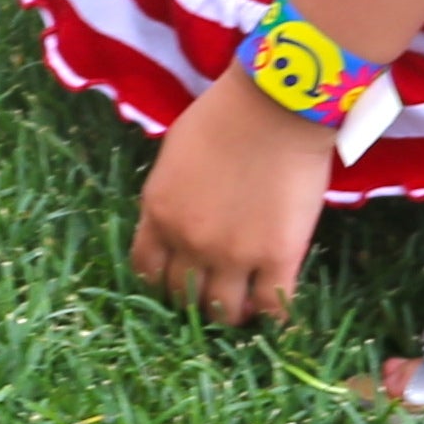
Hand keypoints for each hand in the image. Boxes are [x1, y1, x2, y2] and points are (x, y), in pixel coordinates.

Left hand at [128, 68, 335, 328]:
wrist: (274, 106)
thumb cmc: (224, 115)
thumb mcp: (174, 154)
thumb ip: (169, 194)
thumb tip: (175, 219)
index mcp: (158, 212)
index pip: (146, 269)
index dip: (162, 281)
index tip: (178, 278)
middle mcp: (188, 240)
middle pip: (182, 296)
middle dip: (195, 299)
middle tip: (214, 291)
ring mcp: (232, 253)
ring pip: (223, 310)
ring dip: (231, 312)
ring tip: (245, 304)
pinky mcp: (277, 257)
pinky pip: (272, 307)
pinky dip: (273, 317)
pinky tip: (276, 310)